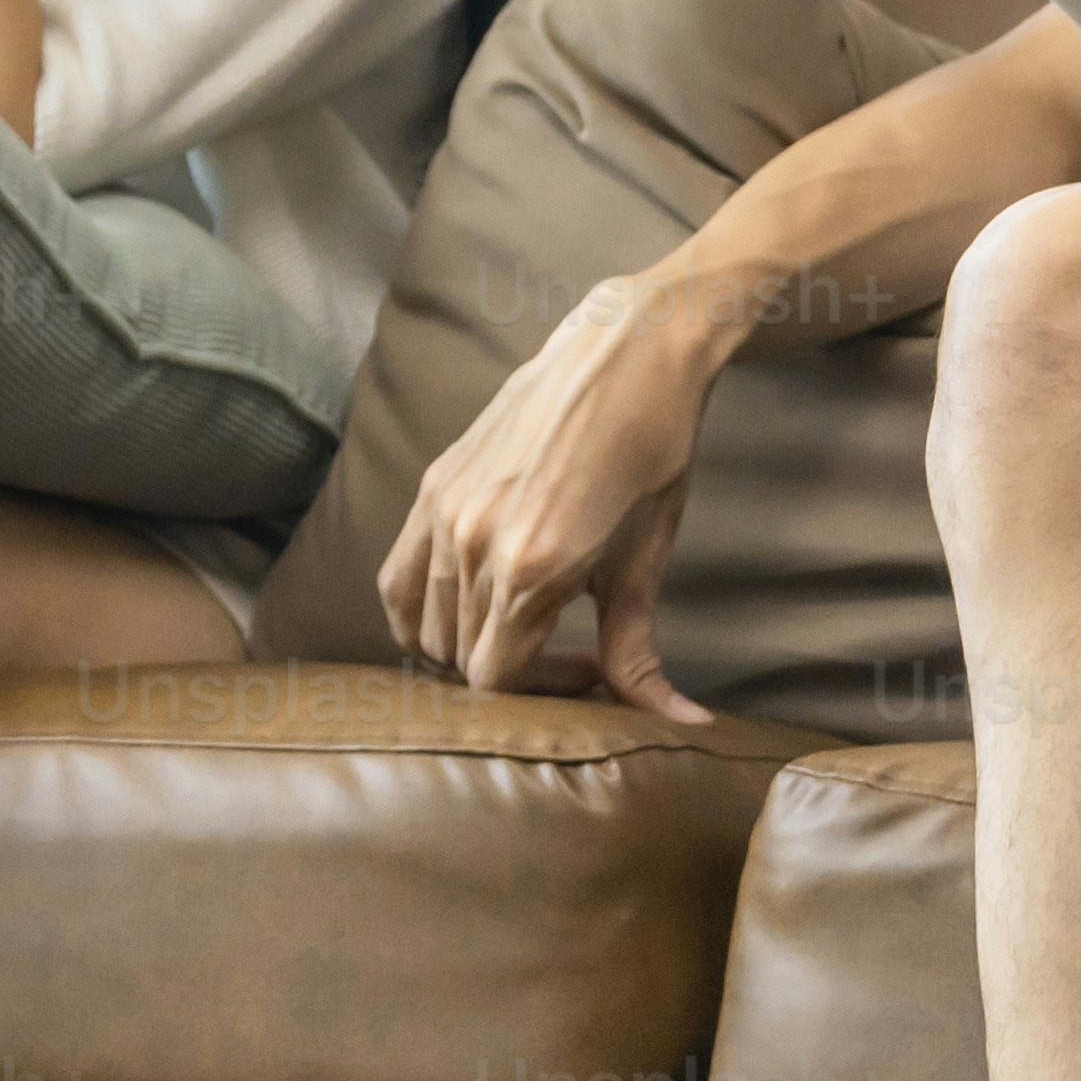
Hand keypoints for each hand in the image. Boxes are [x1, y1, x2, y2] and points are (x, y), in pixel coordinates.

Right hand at [377, 263, 741, 723]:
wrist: (627, 355)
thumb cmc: (651, 457)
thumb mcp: (646, 562)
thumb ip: (638, 654)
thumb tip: (682, 726)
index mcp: (530, 570)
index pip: (495, 680)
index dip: (541, 695)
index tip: (586, 670)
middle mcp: (474, 545)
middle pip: (460, 659)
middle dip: (513, 673)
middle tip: (566, 652)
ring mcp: (444, 513)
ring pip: (426, 626)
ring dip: (468, 646)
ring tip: (520, 629)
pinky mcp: (433, 486)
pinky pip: (398, 577)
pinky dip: (415, 613)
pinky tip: (454, 617)